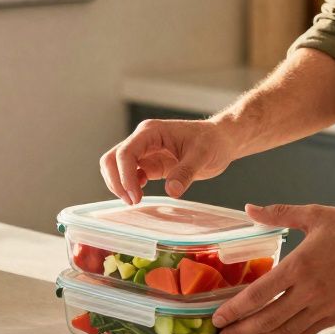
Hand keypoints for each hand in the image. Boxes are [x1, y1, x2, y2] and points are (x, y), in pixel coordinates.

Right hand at [99, 118, 240, 203]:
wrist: (222, 140)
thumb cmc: (213, 141)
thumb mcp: (203, 155)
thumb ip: (185, 172)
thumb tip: (171, 191)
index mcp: (151, 132)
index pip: (126, 153)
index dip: (125, 176)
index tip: (135, 197)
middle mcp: (143, 140)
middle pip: (112, 159)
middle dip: (116, 181)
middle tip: (132, 201)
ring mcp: (145, 152)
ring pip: (116, 167)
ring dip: (120, 185)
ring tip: (135, 201)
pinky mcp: (150, 164)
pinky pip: (129, 175)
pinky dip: (129, 186)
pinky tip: (141, 195)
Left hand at [212, 203, 334, 333]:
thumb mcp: (313, 214)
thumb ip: (277, 213)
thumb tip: (248, 208)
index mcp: (300, 265)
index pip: (259, 294)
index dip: (234, 310)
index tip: (216, 317)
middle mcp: (311, 290)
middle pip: (267, 319)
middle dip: (240, 331)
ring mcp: (325, 306)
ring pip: (285, 331)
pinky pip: (305, 332)